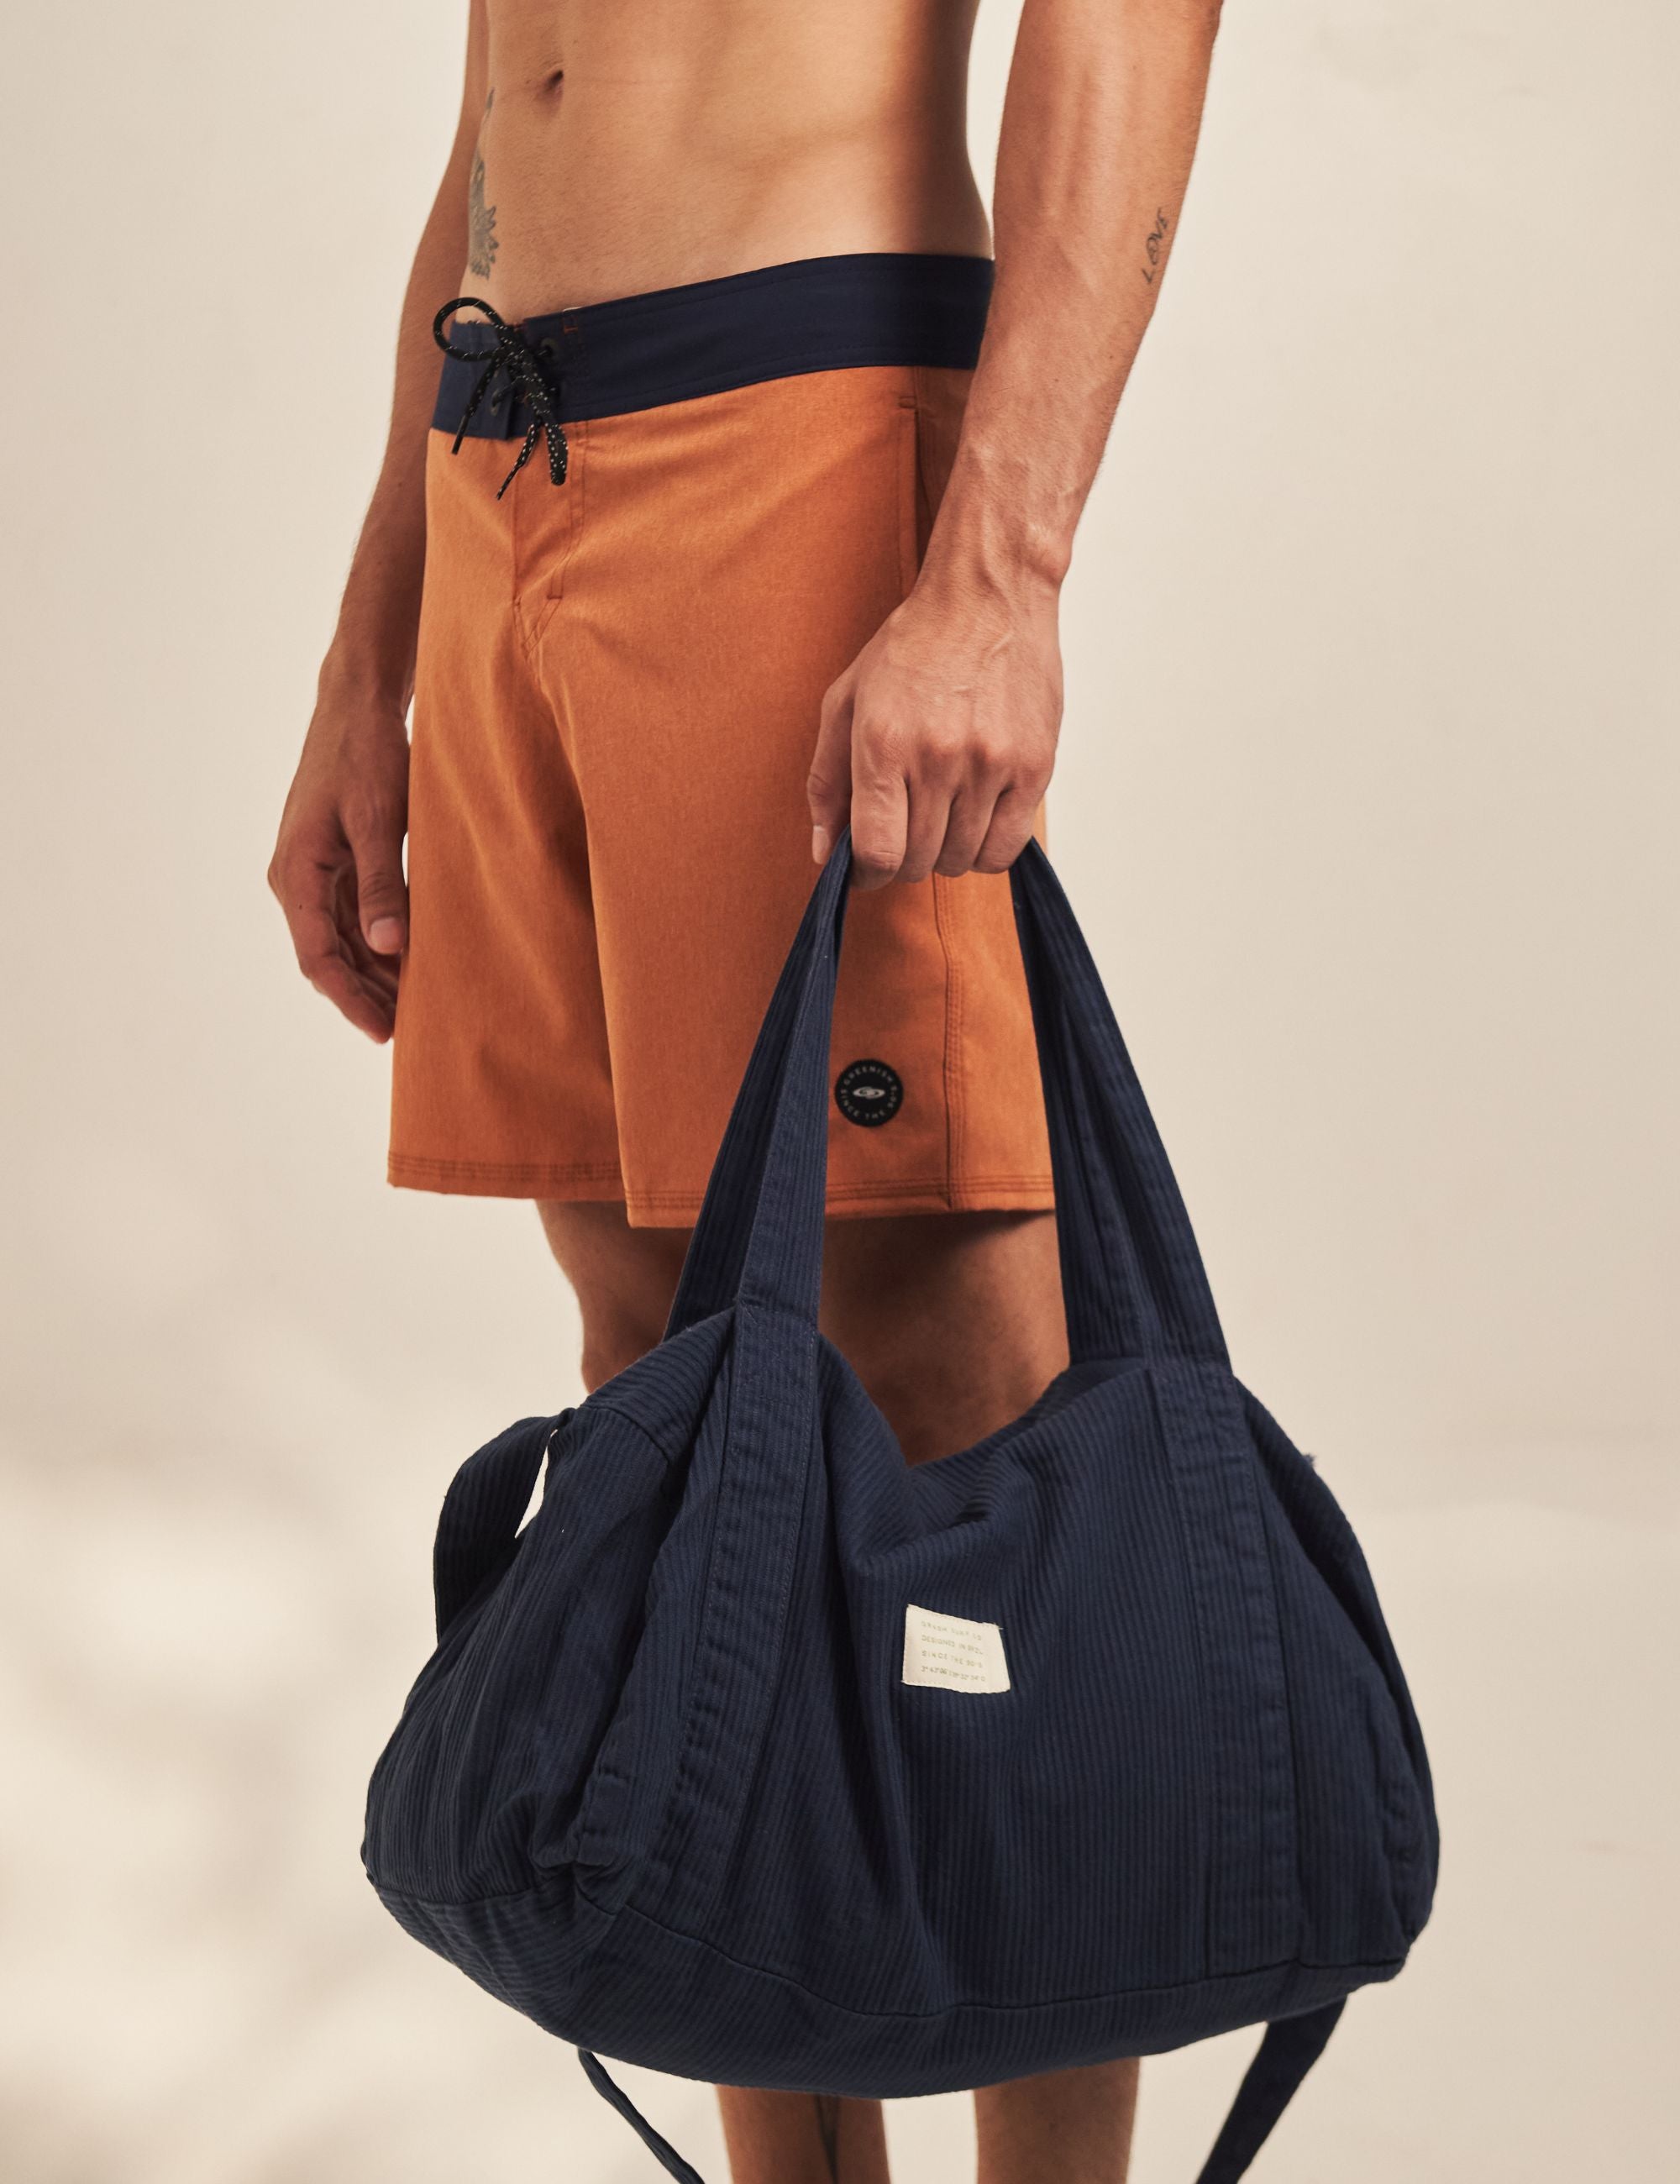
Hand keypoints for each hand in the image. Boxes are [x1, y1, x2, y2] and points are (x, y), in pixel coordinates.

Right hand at [268, 686, 410, 1041]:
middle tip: (409, 1033)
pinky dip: (378, 945)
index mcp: (297, 873)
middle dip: (365, 997)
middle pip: (328, 958)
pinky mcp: (333, 864)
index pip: (319, 957)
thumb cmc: (368, 756)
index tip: (384, 1034)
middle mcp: (296, 880)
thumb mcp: (380, 820)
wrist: (358, 707)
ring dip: (373, 976)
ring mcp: (313, 873)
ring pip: (341, 943)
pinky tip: (408, 963)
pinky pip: (352, 919)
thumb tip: (388, 947)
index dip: (351, 1000)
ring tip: (414, 1008)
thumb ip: (383, 884)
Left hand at [807, 567, 1061, 889]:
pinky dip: (985, 849)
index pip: (877, 851)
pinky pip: (1007, 848)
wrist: (989, 597)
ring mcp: (991, 764)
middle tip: (905, 829)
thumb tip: (823, 852)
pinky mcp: (1034, 767)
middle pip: (918, 862)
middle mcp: (939, 757)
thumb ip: (827, 782)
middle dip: (904, 859)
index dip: (867, 873)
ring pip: (962, 860)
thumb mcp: (845, 702)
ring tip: (941, 814)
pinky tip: (975, 819)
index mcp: (884, 743)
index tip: (868, 864)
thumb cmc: (913, 647)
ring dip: (945, 853)